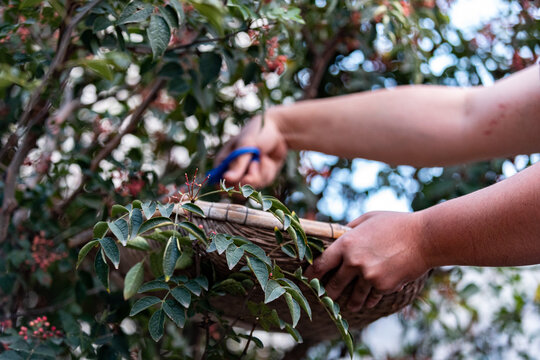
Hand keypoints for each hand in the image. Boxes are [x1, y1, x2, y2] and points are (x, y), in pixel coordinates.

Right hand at [215, 111, 286, 187]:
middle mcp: (233, 171)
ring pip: (251, 188)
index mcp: (223, 161)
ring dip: (260, 174)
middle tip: (255, 164)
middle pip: (235, 190)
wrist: (279, 131)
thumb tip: (227, 178)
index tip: (242, 177)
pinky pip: (262, 184)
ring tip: (262, 158)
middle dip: (248, 179)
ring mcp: (246, 175)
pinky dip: (267, 172)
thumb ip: (238, 164)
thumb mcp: (247, 145)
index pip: (218, 182)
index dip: (229, 185)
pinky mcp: (259, 179)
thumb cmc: (258, 132)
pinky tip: (268, 161)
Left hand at [305, 211, 429, 311]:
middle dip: (328, 292)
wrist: (425, 238)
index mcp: (346, 244)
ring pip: (353, 296)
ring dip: (349, 302)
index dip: (311, 273)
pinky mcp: (384, 287)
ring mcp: (369, 276)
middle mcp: (354, 262)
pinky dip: (369, 300)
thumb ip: (350, 228)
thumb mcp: (368, 219)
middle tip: (325, 296)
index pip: (321, 264)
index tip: (307, 278)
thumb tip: (339, 233)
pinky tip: (367, 302)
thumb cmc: (396, 224)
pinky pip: (371, 297)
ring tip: (348, 306)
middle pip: (333, 284)